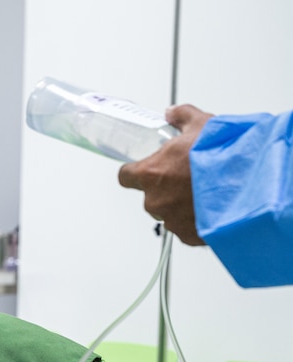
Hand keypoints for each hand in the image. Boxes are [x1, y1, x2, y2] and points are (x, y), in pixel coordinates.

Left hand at [118, 104, 213, 244]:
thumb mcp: (201, 125)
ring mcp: (170, 220)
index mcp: (150, 173)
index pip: (125, 176)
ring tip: (203, 193)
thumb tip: (172, 112)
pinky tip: (212, 208)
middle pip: (150, 195)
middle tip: (187, 178)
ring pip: (168, 213)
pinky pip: (186, 228)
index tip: (144, 169)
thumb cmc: (221, 156)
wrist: (247, 185)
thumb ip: (181, 116)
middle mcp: (154, 200)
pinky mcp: (187, 236)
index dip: (134, 172)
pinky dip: (196, 221)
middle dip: (165, 188)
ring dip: (180, 205)